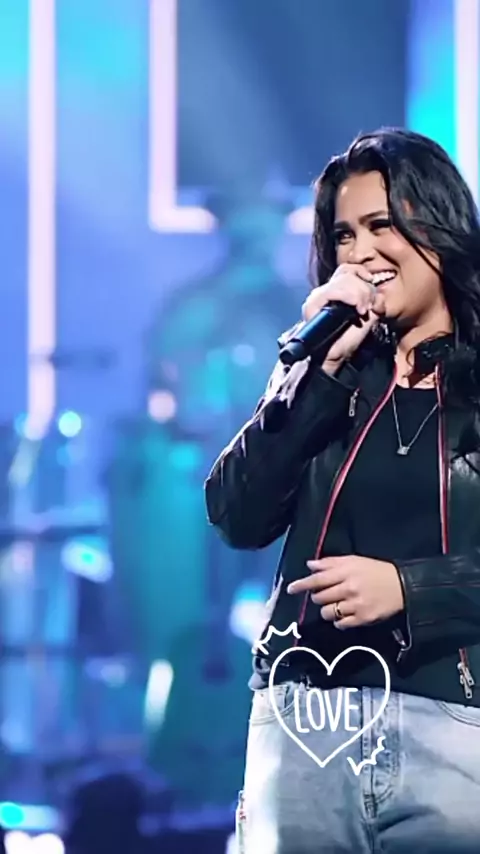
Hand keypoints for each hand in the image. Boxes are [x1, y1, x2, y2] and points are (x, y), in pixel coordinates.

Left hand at [287, 555, 404, 628]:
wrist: (403, 586)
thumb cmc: (376, 571)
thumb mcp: (355, 561)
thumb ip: (331, 563)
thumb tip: (310, 565)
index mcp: (346, 572)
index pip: (318, 579)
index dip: (302, 585)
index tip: (290, 589)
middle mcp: (349, 589)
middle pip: (320, 597)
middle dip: (318, 597)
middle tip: (325, 595)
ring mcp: (356, 605)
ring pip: (328, 613)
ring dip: (327, 611)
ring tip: (335, 606)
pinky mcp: (363, 619)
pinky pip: (341, 625)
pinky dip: (339, 622)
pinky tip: (344, 615)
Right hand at [302, 264, 385, 371]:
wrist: (334, 358)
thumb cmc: (348, 339)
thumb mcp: (368, 317)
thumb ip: (373, 302)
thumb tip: (379, 294)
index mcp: (335, 291)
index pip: (347, 269)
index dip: (361, 272)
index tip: (371, 284)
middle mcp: (323, 291)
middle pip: (347, 274)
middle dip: (364, 289)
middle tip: (367, 308)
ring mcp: (317, 297)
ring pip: (343, 281)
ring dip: (359, 294)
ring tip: (362, 312)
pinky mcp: (312, 304)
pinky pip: (334, 290)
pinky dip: (350, 297)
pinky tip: (357, 311)